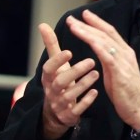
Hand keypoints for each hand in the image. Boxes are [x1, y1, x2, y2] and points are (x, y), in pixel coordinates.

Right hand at [38, 23, 98, 139]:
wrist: (57, 112)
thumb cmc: (59, 81)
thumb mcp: (54, 65)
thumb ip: (51, 46)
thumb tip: (42, 25)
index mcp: (47, 78)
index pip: (48, 68)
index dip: (57, 61)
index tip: (69, 51)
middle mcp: (51, 91)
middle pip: (60, 82)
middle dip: (75, 71)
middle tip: (91, 61)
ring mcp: (59, 104)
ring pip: (69, 95)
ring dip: (83, 84)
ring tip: (96, 73)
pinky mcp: (69, 115)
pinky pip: (77, 109)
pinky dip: (86, 101)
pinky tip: (95, 92)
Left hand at [66, 10, 139, 130]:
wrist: (138, 109)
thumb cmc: (125, 92)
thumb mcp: (115, 72)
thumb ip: (109, 59)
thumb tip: (99, 50)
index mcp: (124, 52)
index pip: (110, 32)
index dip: (97, 22)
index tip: (84, 15)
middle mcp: (125, 53)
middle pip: (105, 34)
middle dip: (88, 24)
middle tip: (72, 18)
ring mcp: (124, 62)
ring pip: (104, 42)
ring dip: (88, 33)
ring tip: (73, 26)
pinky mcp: (121, 72)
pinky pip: (108, 56)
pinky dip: (98, 47)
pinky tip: (89, 40)